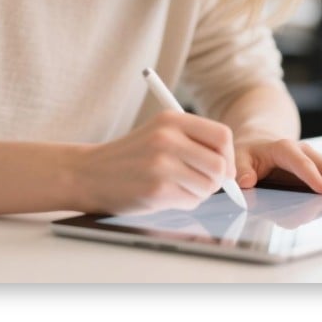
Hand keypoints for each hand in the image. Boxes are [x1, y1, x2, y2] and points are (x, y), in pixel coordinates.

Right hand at [72, 110, 235, 214]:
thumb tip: (231, 169)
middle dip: (217, 179)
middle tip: (202, 182)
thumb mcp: (160, 134)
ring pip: (209, 185)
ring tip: (179, 187)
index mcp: (172, 119)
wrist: (90, 173)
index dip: (228, 155)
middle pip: (220, 164)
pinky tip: (166, 195)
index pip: (222, 135)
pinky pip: (192, 201)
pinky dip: (185, 202)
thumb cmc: (131, 156)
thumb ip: (194, 143)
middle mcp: (167, 138)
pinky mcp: (156, 190)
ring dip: (200, 192)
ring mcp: (161, 164)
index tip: (221, 166)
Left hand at [234, 139, 321, 195]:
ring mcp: (312, 157)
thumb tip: (246, 182)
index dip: (313, 177)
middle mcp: (302, 150)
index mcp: (282, 148)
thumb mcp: (238, 157)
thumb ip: (241, 169)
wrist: (257, 140)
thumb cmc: (247, 152)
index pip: (300, 163)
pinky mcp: (317, 165)